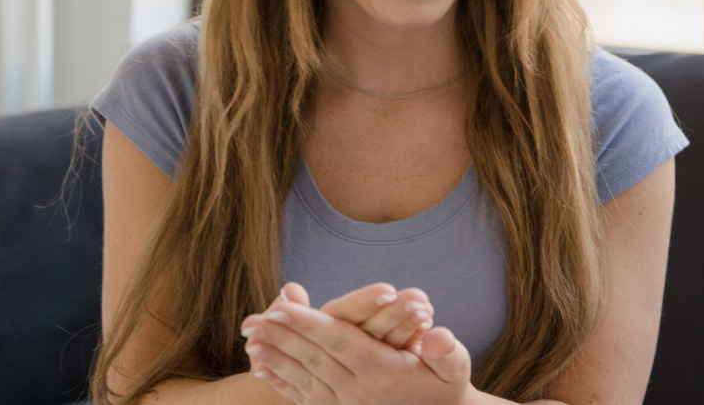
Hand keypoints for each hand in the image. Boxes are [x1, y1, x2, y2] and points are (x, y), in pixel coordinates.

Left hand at [241, 295, 471, 404]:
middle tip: (250, 320)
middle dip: (280, 337)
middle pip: (311, 358)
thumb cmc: (447, 388)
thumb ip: (447, 352)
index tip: (280, 307)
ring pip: (302, 378)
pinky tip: (259, 369)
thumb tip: (438, 336)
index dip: (307, 324)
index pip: (336, 341)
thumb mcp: (455, 369)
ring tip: (248, 341)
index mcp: (380, 371)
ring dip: (274, 358)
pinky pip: (304, 397)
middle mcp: (357, 391)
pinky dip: (280, 382)